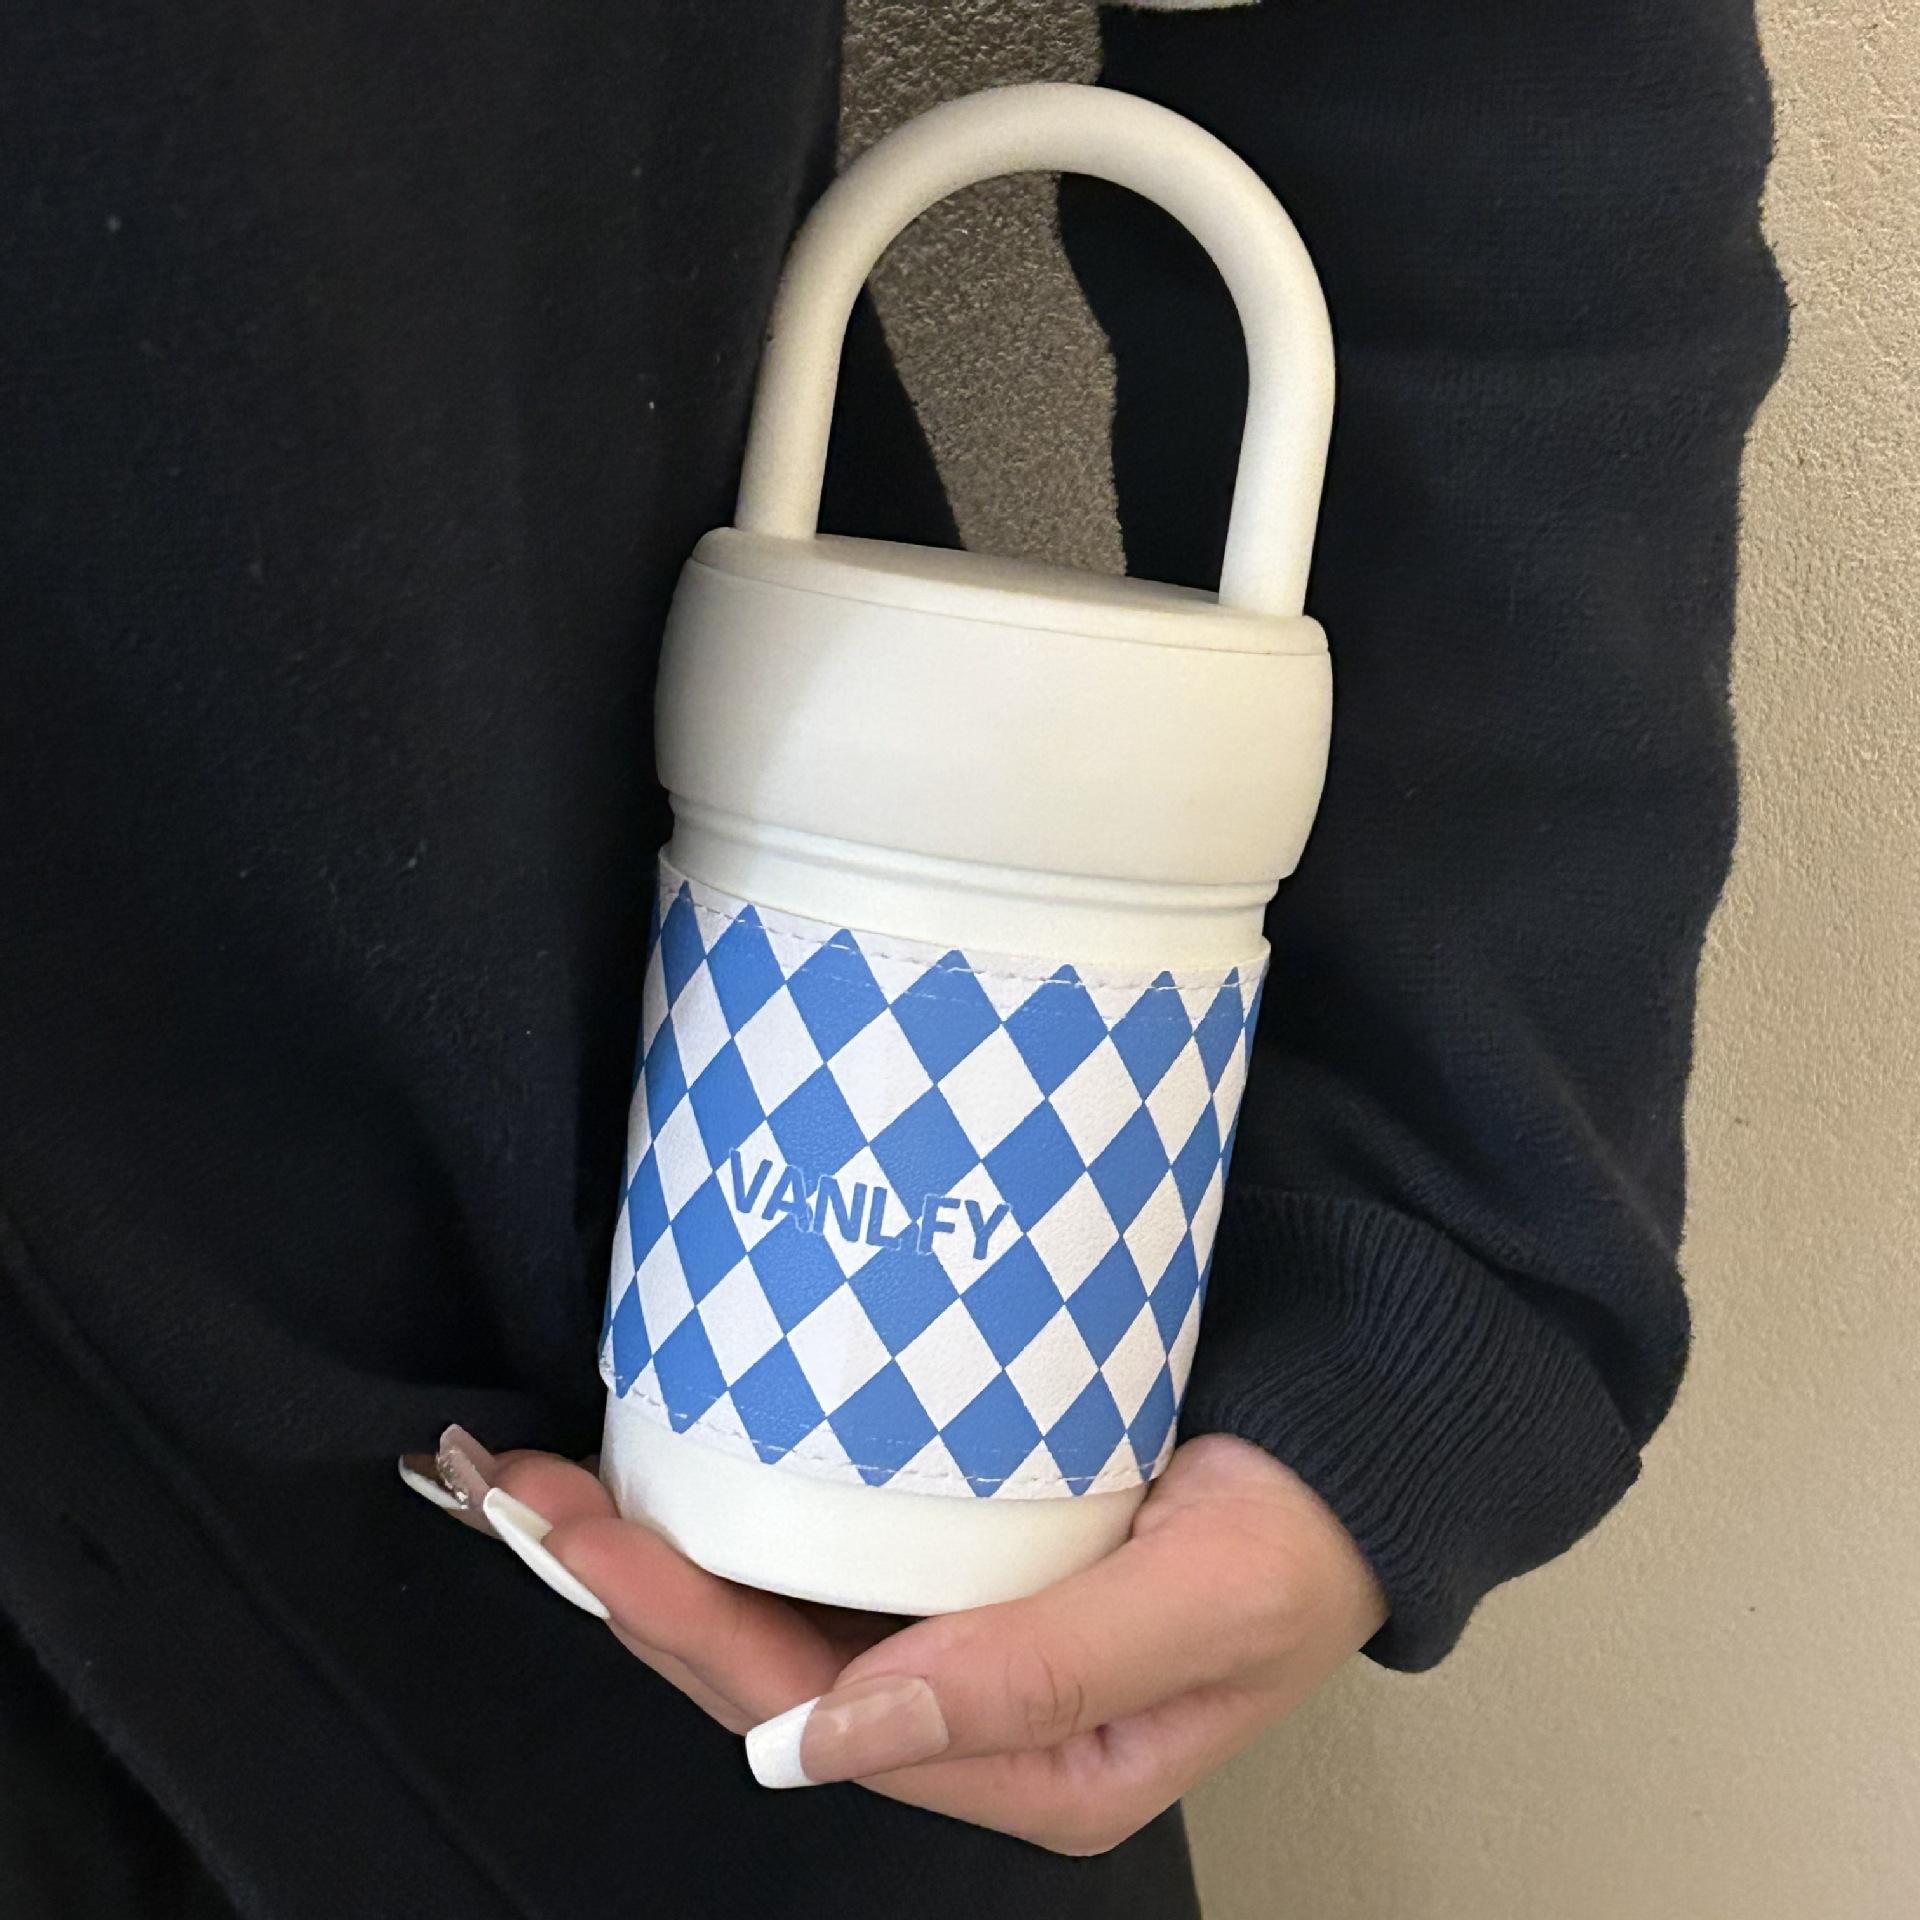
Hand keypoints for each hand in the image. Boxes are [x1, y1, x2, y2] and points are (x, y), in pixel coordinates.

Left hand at [402, 1428, 1384, 1853]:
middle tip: (510, 1490)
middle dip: (624, 1581)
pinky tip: (655, 1448)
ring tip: (534, 1476)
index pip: (804, 1708)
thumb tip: (823, 1742)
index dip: (678, 1626)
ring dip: (650, 1535)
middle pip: (755, 1656)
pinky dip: (723, 1491)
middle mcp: (963, 1708)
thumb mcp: (1196, 1612)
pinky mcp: (958, 1540)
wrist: (1370, 1440)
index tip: (582, 1533)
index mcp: (1019, 1763)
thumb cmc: (1302, 1533)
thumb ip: (1030, 1681)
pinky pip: (813, 1529)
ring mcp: (953, 1623)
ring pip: (766, 1594)